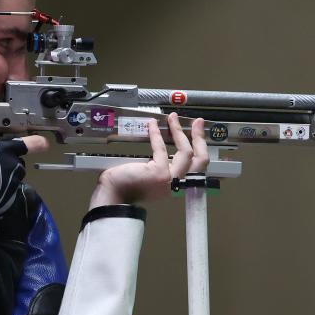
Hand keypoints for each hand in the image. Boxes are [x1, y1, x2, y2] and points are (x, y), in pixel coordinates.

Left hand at [88, 113, 208, 207]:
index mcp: (176, 186)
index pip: (198, 169)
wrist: (113, 196)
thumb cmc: (127, 187)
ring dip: (179, 131)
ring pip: (185, 151)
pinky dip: (156, 133)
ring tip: (174, 118)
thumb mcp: (152, 176)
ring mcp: (170, 180)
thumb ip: (164, 165)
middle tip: (198, 122)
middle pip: (200, 160)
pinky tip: (152, 125)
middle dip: (199, 138)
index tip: (199, 134)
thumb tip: (169, 147)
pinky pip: (161, 148)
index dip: (201, 149)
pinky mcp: (159, 174)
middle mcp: (177, 185)